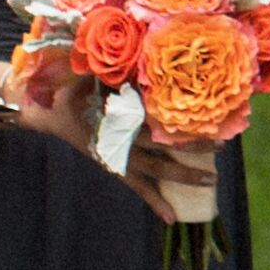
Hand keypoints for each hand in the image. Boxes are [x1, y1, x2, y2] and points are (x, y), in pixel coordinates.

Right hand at [14, 81, 210, 226]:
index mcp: (115, 114)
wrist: (48, 113)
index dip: (177, 119)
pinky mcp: (113, 167)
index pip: (153, 117)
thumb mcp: (91, 73)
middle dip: (192, 146)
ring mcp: (117, 157)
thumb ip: (114, 69)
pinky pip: (136, 187)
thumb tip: (144, 52)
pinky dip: (154, 201)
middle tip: (220, 146)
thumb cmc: (73, 86)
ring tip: (211, 182)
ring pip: (155, 170)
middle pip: (161, 146)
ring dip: (183, 176)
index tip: (204, 115)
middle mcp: (119, 138)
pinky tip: (172, 216)